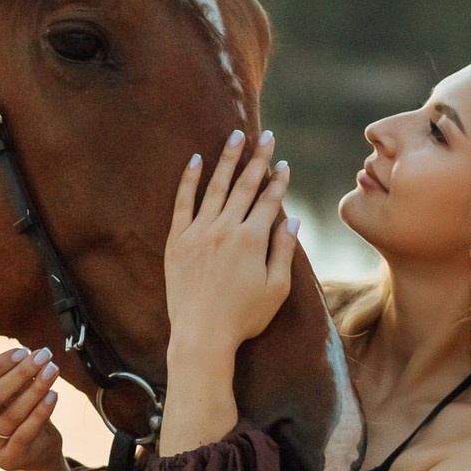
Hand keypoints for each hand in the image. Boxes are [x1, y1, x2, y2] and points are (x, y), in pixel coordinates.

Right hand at [0, 347, 64, 470]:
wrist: (37, 447)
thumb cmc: (17, 408)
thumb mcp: (6, 387)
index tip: (23, 351)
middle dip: (20, 373)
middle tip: (44, 356)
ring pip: (11, 415)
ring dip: (35, 389)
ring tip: (53, 371)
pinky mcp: (7, 460)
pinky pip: (25, 433)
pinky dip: (40, 412)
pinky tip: (54, 395)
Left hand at [165, 128, 299, 357]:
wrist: (201, 336)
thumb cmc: (244, 317)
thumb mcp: (276, 289)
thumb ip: (283, 251)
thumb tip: (292, 220)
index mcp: (252, 240)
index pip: (269, 201)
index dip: (278, 181)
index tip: (283, 163)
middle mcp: (225, 229)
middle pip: (245, 186)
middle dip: (257, 158)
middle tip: (265, 135)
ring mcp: (199, 232)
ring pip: (216, 187)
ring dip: (227, 159)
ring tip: (235, 135)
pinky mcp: (178, 241)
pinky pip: (183, 203)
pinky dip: (189, 180)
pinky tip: (195, 160)